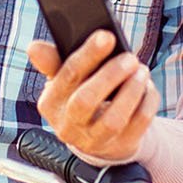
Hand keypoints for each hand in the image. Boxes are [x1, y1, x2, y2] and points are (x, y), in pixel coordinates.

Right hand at [28, 32, 157, 162]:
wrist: (98, 137)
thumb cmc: (81, 96)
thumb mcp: (65, 81)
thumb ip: (53, 61)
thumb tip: (34, 48)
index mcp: (51, 103)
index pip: (66, 76)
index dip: (87, 55)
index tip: (107, 36)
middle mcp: (68, 125)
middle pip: (85, 101)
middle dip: (110, 76)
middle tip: (130, 58)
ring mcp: (94, 140)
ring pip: (113, 119)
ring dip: (131, 91)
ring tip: (141, 71)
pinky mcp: (119, 146)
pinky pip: (137, 125)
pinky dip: (146, 102)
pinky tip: (148, 87)